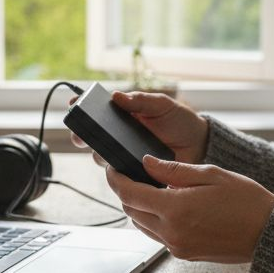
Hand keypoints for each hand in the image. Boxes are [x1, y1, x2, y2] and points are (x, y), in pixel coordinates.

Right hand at [69, 90, 209, 164]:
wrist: (199, 144)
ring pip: (102, 159)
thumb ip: (141, 100)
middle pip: (91, 139)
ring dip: (102, 155)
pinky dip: (119, 174)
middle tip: (84, 134)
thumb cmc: (179, 121)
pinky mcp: (134, 174)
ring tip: (109, 151)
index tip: (74, 104)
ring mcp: (125, 157)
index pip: (94, 114)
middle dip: (83, 136)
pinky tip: (124, 169)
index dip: (80, 109)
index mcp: (121, 118)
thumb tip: (116, 96)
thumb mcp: (162, 105)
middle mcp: (118, 138)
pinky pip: (120, 177)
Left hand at [105, 155, 273, 262]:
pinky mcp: (183, 254)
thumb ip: (173, 170)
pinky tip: (167, 205)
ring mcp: (176, 246)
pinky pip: (157, 235)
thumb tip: (146, 163)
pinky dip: (153, 219)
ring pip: (141, 225)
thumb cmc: (246, 201)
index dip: (115, 179)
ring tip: (149, 188)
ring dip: (138, 207)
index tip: (112, 168)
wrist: (268, 234)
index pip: (129, 194)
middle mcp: (171, 232)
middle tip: (129, 174)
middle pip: (130, 211)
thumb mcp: (211, 174)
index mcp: (176, 209)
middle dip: (125, 192)